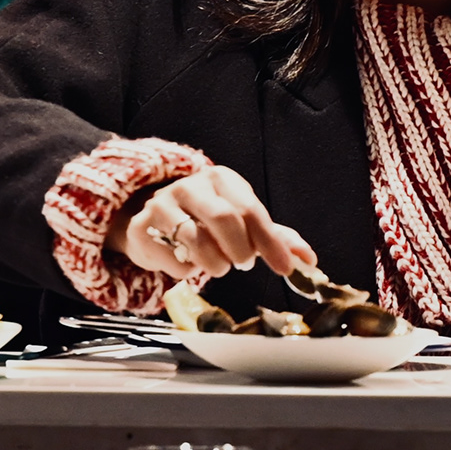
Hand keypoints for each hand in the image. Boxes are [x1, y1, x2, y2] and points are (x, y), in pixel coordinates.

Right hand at [111, 167, 315, 284]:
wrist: (151, 218)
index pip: (250, 209)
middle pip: (224, 218)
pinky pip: (173, 259)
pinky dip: (187, 271)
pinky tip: (188, 263)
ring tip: (218, 266)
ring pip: (196, 240)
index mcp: (220, 178)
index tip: (285, 268)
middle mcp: (189, 186)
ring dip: (215, 264)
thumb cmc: (204, 219)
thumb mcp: (241, 221)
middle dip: (240, 250)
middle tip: (244, 263)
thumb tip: (309, 260)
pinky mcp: (141, 228)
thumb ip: (274, 238)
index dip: (270, 242)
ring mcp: (161, 204)